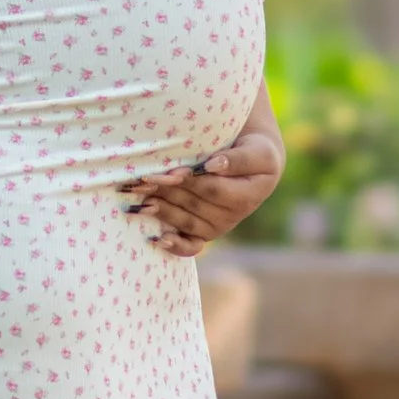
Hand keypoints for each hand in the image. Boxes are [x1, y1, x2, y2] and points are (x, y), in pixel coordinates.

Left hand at [122, 120, 285, 257]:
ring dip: (161, 211)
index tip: (171, 172)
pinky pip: (190, 246)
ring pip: (185, 221)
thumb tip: (213, 165)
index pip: (213, 189)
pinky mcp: (205, 234)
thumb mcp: (257, 151)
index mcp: (247, 196)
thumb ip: (238, 159)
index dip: (191, 181)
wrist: (254, 166)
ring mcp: (218, 227)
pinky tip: (158, 239)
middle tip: (142, 181)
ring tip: (140, 201)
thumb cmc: (254, 152)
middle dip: (167, 192)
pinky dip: (175, 246)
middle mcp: (232, 216)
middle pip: (193, 204)